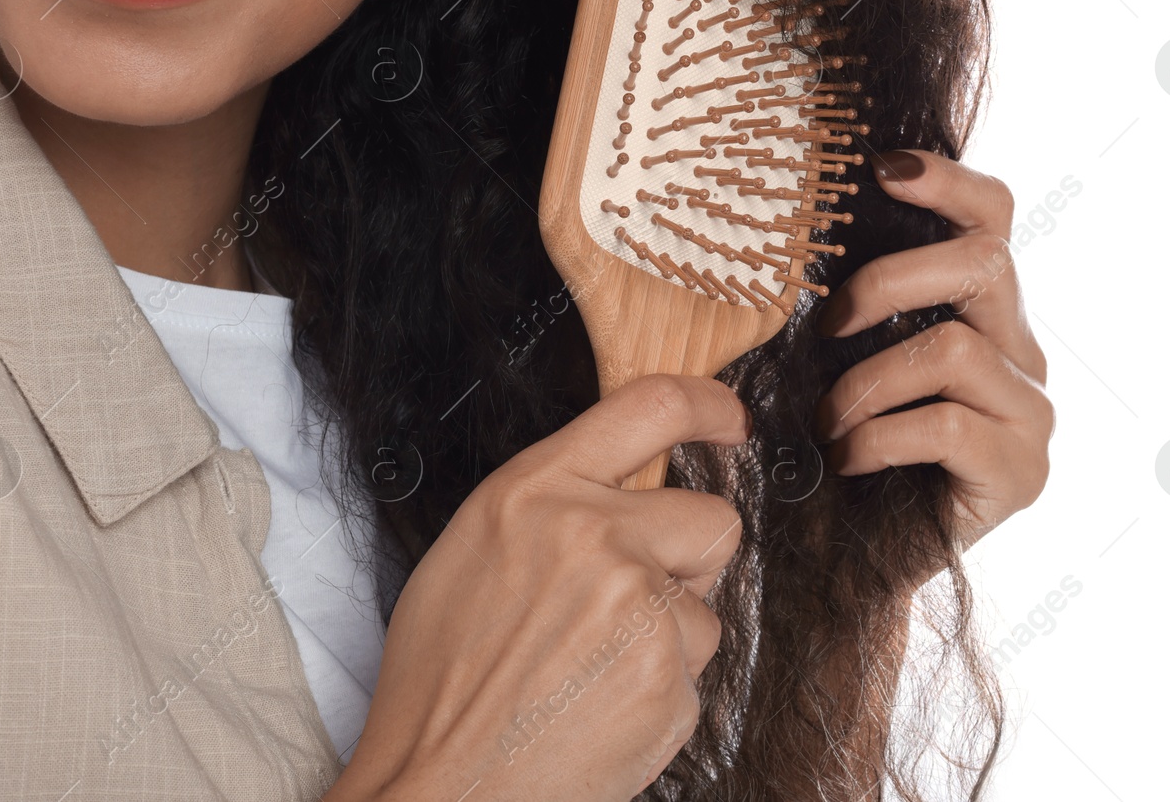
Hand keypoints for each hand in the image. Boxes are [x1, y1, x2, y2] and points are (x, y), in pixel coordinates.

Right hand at [328, 374, 750, 801]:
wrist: (439, 786)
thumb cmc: (441, 680)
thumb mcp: (474, 551)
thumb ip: (554, 507)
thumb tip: (623, 493)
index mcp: (535, 490)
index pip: (650, 407)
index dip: (709, 406)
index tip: (730, 421)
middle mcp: (591, 533)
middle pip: (713, 519)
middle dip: (692, 562)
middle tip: (634, 606)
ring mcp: (637, 605)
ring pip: (706, 610)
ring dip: (669, 642)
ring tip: (591, 674)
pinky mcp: (667, 677)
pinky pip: (696, 674)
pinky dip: (659, 697)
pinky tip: (599, 711)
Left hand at [812, 149, 1052, 549]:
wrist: (860, 568)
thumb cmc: (847, 457)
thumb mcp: (845, 367)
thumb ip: (854, 313)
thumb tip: (799, 235)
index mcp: (984, 318)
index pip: (992, 221)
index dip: (947, 182)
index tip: (881, 166)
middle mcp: (1022, 356)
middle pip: (985, 265)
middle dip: (893, 280)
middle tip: (830, 324)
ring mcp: (1030, 415)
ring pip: (954, 348)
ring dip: (869, 380)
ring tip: (828, 422)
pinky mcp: (1021, 473)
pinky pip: (947, 423)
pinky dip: (880, 436)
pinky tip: (848, 460)